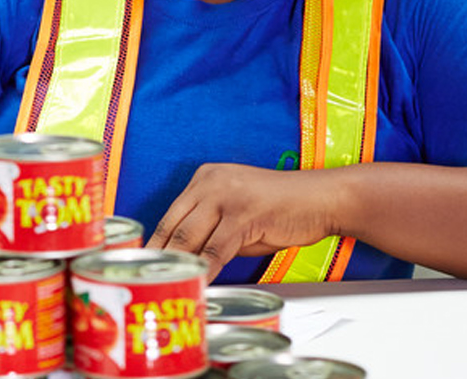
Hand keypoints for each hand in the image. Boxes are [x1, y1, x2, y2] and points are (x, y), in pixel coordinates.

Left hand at [144, 162, 347, 280]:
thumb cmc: (283, 209)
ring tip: (171, 288)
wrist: (322, 199)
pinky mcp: (243, 214)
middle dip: (159, 259)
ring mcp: (226, 196)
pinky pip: (215, 250)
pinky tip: (199, 284)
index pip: (169, 215)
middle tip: (148, 282)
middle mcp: (209, 182)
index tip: (144, 266)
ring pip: (190, 239)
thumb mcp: (237, 213)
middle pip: (173, 227)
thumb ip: (210, 230)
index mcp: (204, 178)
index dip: (155, 245)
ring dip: (180, 268)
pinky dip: (205, 271)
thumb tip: (187, 258)